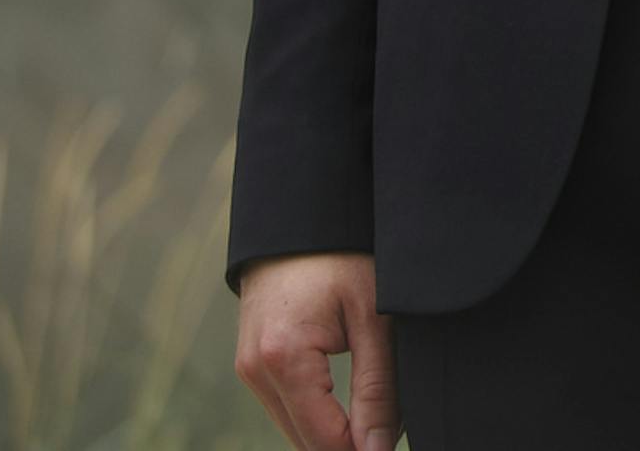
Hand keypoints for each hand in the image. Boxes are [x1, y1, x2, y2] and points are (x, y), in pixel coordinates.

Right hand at [234, 252, 397, 450]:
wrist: (301, 212)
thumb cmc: (343, 254)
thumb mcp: (375, 316)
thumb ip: (378, 389)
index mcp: (283, 359)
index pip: (324, 443)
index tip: (391, 450)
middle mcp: (256, 370)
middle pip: (305, 443)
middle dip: (348, 446)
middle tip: (387, 432)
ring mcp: (248, 368)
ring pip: (294, 429)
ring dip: (331, 435)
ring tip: (374, 419)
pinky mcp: (251, 363)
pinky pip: (285, 407)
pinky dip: (315, 414)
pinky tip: (347, 408)